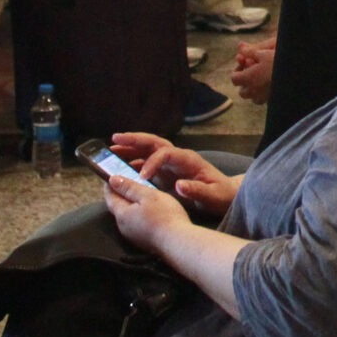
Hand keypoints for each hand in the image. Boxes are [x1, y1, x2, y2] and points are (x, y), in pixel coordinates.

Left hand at [102, 172, 193, 248]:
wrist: (178, 242)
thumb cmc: (165, 216)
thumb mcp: (147, 195)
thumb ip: (129, 187)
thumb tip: (112, 180)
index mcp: (122, 214)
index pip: (110, 196)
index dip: (111, 184)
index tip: (113, 176)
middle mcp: (123, 227)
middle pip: (118, 206)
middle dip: (121, 194)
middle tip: (128, 182)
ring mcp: (133, 235)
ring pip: (127, 216)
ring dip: (131, 205)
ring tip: (141, 195)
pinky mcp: (143, 241)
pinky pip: (136, 223)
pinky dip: (139, 215)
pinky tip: (150, 211)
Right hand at [111, 130, 237, 215]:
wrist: (226, 196)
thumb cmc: (220, 195)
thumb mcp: (212, 196)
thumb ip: (197, 191)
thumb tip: (179, 185)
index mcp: (188, 159)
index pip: (166, 153)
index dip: (152, 162)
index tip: (142, 176)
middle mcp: (178, 156)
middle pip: (154, 142)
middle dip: (134, 140)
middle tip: (114, 139)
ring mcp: (171, 163)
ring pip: (148, 149)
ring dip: (130, 148)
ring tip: (111, 149)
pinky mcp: (166, 171)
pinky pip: (147, 161)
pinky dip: (133, 161)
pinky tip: (120, 167)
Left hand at [230, 41, 274, 104]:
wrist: (298, 74)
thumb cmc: (279, 61)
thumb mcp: (263, 53)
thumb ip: (250, 51)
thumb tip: (241, 47)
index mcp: (248, 79)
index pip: (234, 78)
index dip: (238, 70)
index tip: (246, 63)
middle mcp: (253, 91)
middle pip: (242, 92)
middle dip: (245, 83)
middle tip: (253, 72)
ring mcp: (264, 98)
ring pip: (254, 98)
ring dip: (255, 91)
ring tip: (263, 80)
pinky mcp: (274, 101)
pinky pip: (265, 100)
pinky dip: (265, 94)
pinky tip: (272, 84)